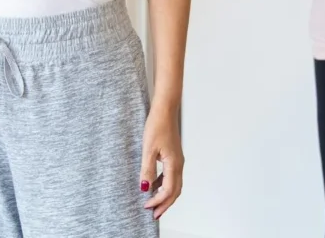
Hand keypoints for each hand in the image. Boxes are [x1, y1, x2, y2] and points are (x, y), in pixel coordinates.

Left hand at [140, 105, 183, 219]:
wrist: (165, 110)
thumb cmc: (157, 125)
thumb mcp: (148, 148)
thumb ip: (147, 169)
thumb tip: (145, 188)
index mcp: (174, 164)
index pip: (168, 190)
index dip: (157, 201)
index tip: (146, 206)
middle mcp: (179, 164)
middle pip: (175, 192)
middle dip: (165, 204)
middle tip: (154, 215)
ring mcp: (177, 160)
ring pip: (174, 185)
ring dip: (165, 196)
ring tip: (154, 204)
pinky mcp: (174, 156)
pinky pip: (171, 176)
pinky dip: (164, 185)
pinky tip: (153, 185)